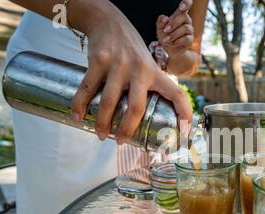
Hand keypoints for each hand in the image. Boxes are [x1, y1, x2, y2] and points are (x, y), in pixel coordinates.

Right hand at [70, 1, 191, 144]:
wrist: (109, 22)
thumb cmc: (131, 51)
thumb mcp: (148, 64)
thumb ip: (150, 86)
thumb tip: (146, 118)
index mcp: (156, 73)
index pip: (176, 94)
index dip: (185, 113)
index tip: (185, 132)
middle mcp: (140, 70)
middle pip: (136, 108)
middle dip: (127, 129)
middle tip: (120, 142)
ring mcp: (118, 65)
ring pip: (109, 102)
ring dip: (103, 123)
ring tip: (101, 134)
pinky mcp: (99, 60)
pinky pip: (87, 88)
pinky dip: (81, 105)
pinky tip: (78, 116)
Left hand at [156, 0, 193, 57]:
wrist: (168, 49)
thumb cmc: (165, 35)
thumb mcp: (160, 28)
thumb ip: (161, 22)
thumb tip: (165, 18)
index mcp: (179, 14)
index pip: (187, 4)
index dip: (186, 3)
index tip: (182, 7)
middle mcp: (186, 20)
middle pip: (184, 16)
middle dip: (174, 23)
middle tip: (165, 30)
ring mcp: (190, 30)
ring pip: (185, 28)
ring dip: (174, 34)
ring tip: (166, 40)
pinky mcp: (191, 39)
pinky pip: (186, 39)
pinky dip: (177, 41)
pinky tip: (172, 43)